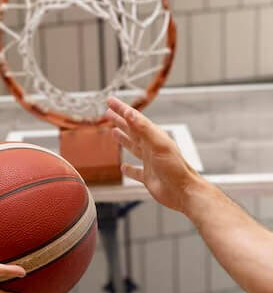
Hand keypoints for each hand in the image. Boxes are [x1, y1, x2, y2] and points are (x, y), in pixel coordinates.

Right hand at [106, 96, 204, 212]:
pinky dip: (129, 169)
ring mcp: (149, 161)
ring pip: (132, 146)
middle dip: (119, 120)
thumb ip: (144, 128)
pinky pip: (135, 171)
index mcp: (153, 136)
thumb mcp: (159, 144)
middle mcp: (150, 147)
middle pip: (131, 130)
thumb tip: (130, 113)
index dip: (121, 109)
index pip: (133, 118)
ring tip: (113, 131)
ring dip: (123, 138)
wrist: (184, 192)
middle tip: (108, 112)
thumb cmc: (176, 168)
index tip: (110, 101)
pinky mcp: (148, 176)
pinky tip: (123, 167)